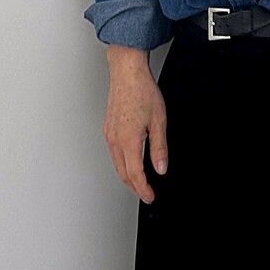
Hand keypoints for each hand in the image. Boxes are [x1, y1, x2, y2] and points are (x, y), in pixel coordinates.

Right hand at [102, 51, 167, 203]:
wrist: (127, 73)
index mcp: (128, 139)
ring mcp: (109, 134)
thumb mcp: (159, 121)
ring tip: (139, 183)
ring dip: (127, 177)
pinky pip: (113, 154)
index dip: (143, 189)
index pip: (135, 174)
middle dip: (135, 187)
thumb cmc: (142, 91)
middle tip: (146, 194)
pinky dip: (122, 164)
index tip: (150, 196)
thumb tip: (161, 168)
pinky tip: (130, 163)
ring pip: (116, 164)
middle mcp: (115, 139)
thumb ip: (159, 148)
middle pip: (123, 173)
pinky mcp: (108, 129)